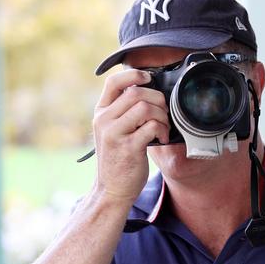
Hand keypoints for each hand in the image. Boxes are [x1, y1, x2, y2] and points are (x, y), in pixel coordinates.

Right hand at [92, 69, 169, 202]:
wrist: (112, 189)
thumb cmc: (119, 158)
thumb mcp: (114, 131)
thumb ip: (124, 112)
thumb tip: (148, 92)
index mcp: (101, 113)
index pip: (114, 81)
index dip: (134, 74)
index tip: (149, 79)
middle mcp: (104, 120)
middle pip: (136, 92)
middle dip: (157, 99)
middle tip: (163, 112)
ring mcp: (114, 133)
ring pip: (145, 107)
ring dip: (161, 116)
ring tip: (162, 127)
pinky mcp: (128, 147)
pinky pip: (151, 126)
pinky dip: (162, 130)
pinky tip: (161, 139)